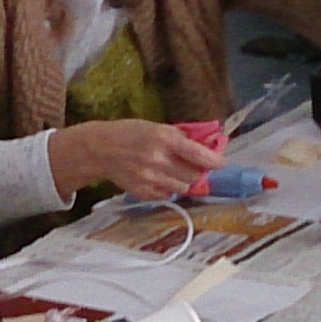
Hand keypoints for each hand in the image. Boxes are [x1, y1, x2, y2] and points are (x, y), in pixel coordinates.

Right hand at [48, 121, 220, 202]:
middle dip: (199, 170)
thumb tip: (206, 143)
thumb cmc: (129, 133)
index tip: (221, 162)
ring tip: (175, 170)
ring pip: (184, 186)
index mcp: (163, 138)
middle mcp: (158, 159)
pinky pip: (169, 194)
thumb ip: (180, 136)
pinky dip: (170, 188)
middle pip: (194, 174)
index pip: (198, 153)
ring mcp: (150, 178)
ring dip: (185, 180)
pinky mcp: (143, 192)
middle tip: (196, 165)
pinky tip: (161, 178)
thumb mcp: (154, 126)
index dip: (214, 160)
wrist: (99, 150)